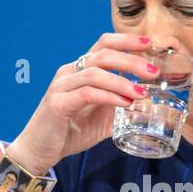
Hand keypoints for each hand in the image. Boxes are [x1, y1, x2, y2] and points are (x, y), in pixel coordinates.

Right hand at [9, 33, 156, 173]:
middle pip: (103, 54)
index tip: (149, 44)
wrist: (39, 151)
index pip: (104, 44)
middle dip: (131, 60)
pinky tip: (124, 103)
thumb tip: (148, 105)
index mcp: (79, 70)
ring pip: (95, 73)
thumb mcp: (101, 118)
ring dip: (122, 81)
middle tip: (153, 72)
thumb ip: (120, 107)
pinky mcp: (57, 104)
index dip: (126, 41)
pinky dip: (108, 97)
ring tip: (142, 92)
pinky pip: (86, 93)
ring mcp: (61, 86)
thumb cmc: (69, 132)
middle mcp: (69, 72)